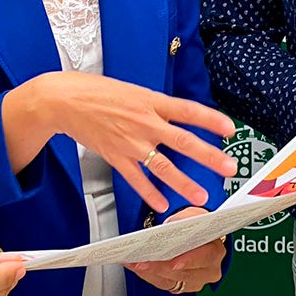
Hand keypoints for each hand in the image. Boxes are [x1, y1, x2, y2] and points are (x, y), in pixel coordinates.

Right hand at [7, 72, 234, 211]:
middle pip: (183, 141)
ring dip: (184, 183)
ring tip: (202, 196)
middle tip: (229, 167)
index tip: (231, 128)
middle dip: (209, 156)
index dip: (211, 120)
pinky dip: (150, 193)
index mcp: (151, 101)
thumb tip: (176, 118)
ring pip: (163, 166)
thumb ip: (155, 106)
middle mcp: (144, 122)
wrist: (64, 99)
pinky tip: (162, 204)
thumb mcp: (133, 91)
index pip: (188, 110)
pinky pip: (136, 179)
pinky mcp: (115, 156)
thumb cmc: (97, 91)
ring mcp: (130, 142)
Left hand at [128, 206, 225, 293]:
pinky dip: (148, 275)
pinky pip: (164, 284)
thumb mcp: (194, 214)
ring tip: (135, 263)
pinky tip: (136, 267)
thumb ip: (185, 218)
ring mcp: (196, 280)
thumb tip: (171, 224)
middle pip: (185, 273)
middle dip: (162, 268)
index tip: (174, 262)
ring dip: (151, 272)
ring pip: (172, 281)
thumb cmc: (197, 226)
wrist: (198, 236)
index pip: (206, 258)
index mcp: (216, 251)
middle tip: (144, 262)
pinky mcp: (182, 286)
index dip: (190, 261)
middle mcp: (209, 270)